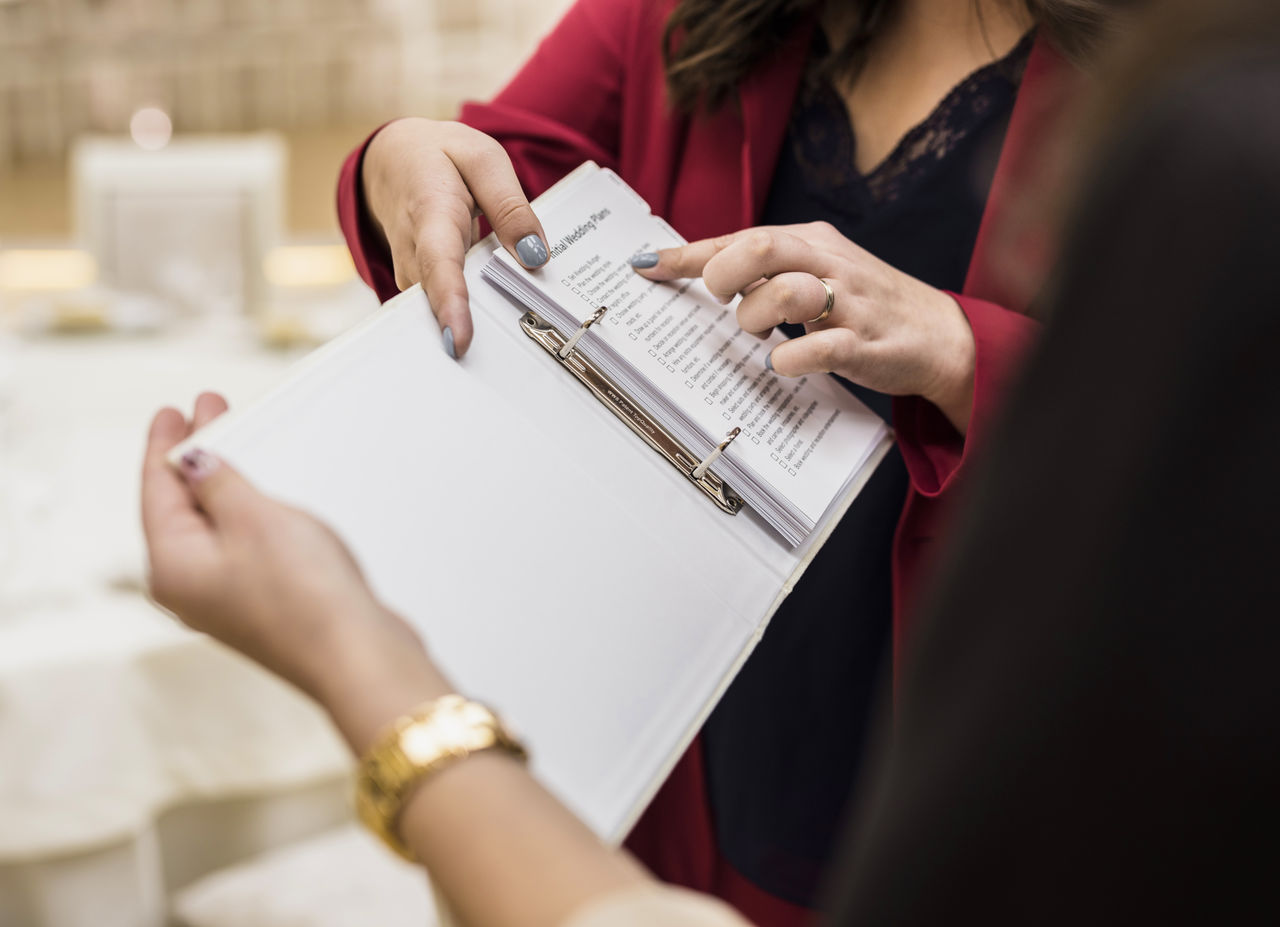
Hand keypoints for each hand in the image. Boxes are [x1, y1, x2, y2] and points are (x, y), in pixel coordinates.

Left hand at [141, 394, 448, 750]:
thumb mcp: (253, 518)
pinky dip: (247, 515)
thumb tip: (194, 462)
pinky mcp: (264, 604)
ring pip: (214, 528)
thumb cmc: (304, 597)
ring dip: (224, 486)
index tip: (171, 413)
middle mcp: (191, 588)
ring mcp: (227, 600)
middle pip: (181, 510)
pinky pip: (242, 546)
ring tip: (236, 450)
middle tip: (205, 414)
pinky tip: (263, 500)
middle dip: (195, 460)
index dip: (165, 445)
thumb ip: (218, 483)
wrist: (355, 654)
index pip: (157, 491)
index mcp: (173, 567)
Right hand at [362, 117, 550, 358]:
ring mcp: (412, 274)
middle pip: (438, 302)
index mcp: (431, 212)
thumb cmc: (441, 158)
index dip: (449, 305)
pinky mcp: (418, 286)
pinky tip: (500, 333)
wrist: (392, 159)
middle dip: (471, 332)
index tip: (458, 341)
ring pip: (440, 312)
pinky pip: (444, 309)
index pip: (439, 264)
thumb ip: (511, 207)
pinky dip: (471, 319)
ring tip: (513, 358)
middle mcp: (413, 252)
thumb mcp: (483, 159)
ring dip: (476, 331)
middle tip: (511, 368)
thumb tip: (536, 257)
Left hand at [634, 222, 976, 432]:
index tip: (646, 264)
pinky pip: (819, 346)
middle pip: (761, 246)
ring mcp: (849, 303)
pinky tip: (784, 363)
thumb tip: (702, 270)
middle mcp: (829, 262)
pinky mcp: (864, 343)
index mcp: (812, 241)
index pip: (740, 237)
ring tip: (760, 335)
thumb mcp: (817, 273)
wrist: (939, 335)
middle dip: (724, 274)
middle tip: (722, 300)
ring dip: (756, 318)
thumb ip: (766, 270)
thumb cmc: (863, 306)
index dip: (689, 254)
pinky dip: (791, 358)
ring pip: (785, 292)